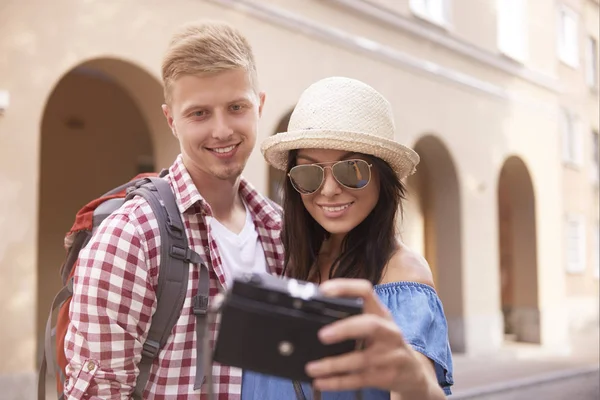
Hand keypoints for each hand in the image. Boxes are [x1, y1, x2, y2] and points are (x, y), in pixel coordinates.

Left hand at [305, 279, 442, 398]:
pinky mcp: (387, 376)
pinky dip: (337, 382)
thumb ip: (353, 318)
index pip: (366, 291)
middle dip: (345, 329)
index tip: (324, 290)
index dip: (345, 287)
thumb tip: (312, 318)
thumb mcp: (376, 327)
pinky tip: (321, 382)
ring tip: (311, 368)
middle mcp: (389, 331)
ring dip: (333, 364)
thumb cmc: (386, 344)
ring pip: (361, 359)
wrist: (414, 373)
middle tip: (322, 335)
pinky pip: (359, 380)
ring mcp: (390, 355)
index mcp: (381, 313)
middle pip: (370, 325)